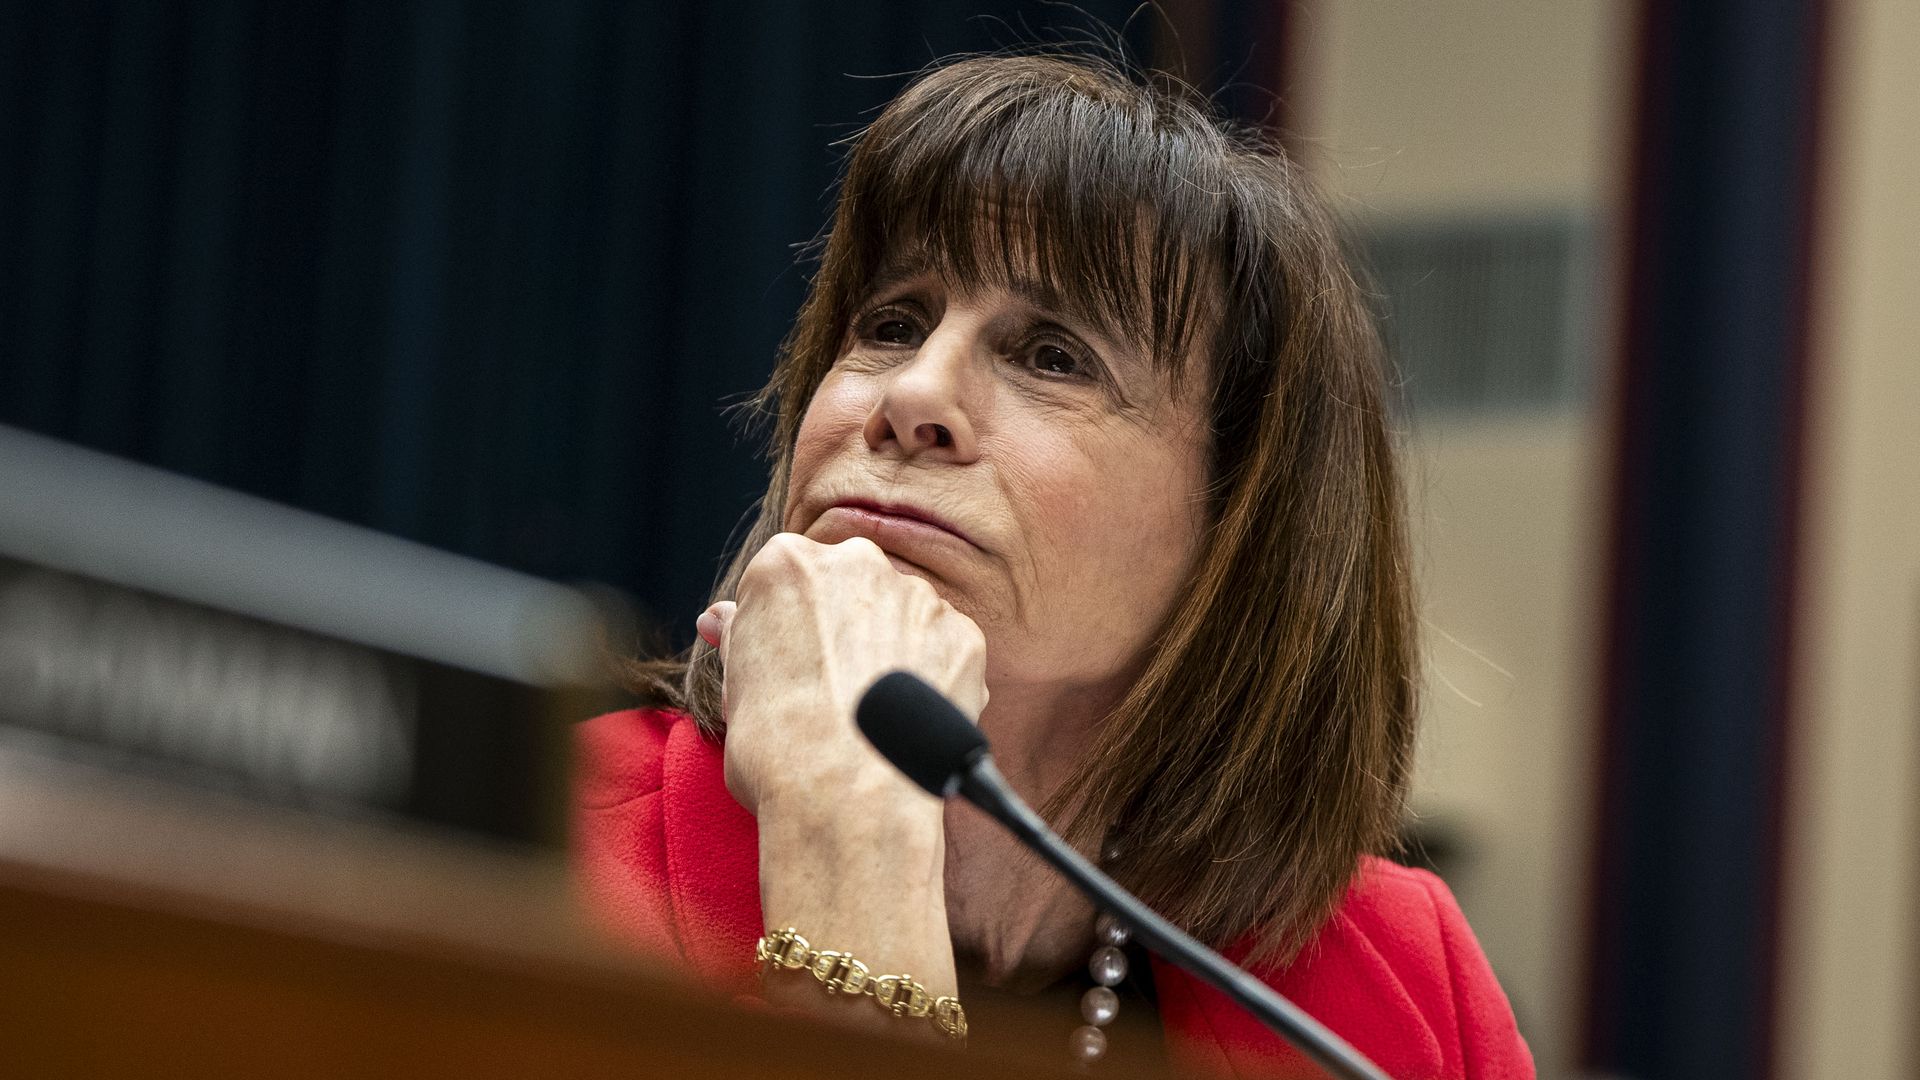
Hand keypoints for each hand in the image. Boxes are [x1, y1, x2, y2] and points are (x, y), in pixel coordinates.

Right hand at [698, 533, 988, 819]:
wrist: (846, 800)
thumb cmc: (776, 751)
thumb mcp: (736, 687)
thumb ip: (739, 639)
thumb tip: (721, 619)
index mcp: (786, 565)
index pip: (787, 582)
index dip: (787, 629)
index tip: (791, 665)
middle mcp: (855, 563)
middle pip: (849, 588)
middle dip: (843, 629)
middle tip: (833, 689)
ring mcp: (915, 596)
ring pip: (902, 616)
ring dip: (892, 651)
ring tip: (874, 715)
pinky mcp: (962, 634)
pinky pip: (945, 650)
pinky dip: (932, 679)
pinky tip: (909, 721)